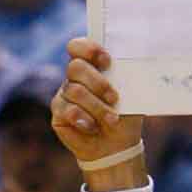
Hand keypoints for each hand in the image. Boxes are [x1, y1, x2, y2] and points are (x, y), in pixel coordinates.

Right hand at [52, 40, 142, 163]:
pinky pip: (68, 110)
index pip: (78, 46)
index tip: (107, 61)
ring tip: (112, 119)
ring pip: (74, 91)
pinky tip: (93, 127)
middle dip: (97, 83)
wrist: (117, 144)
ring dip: (97, 107)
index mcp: (92, 65)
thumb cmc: (125, 115)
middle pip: (75, 67)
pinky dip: (85, 119)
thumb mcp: (131, 96)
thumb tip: (132, 68)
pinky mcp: (59, 112)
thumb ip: (126, 79)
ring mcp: (64, 94)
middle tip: (114, 98)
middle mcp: (75, 77)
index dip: (88, 49)